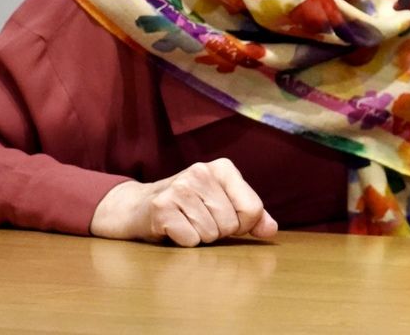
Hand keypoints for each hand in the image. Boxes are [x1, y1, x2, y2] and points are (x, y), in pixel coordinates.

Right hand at [90, 158, 277, 246]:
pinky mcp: (162, 207)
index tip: (225, 218)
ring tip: (186, 222)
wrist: (137, 207)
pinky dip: (183, 241)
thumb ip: (252, 215)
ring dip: (200, 236)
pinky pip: (190, 240)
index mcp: (223, 168)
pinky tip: (172, 228)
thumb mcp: (223, 203)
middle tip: (199, 220)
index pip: (252, 209)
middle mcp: (202, 172)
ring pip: (211, 233)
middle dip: (219, 231)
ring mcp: (180, 187)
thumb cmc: (188, 207)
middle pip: (231, 224)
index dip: (242, 224)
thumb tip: (271, 230)